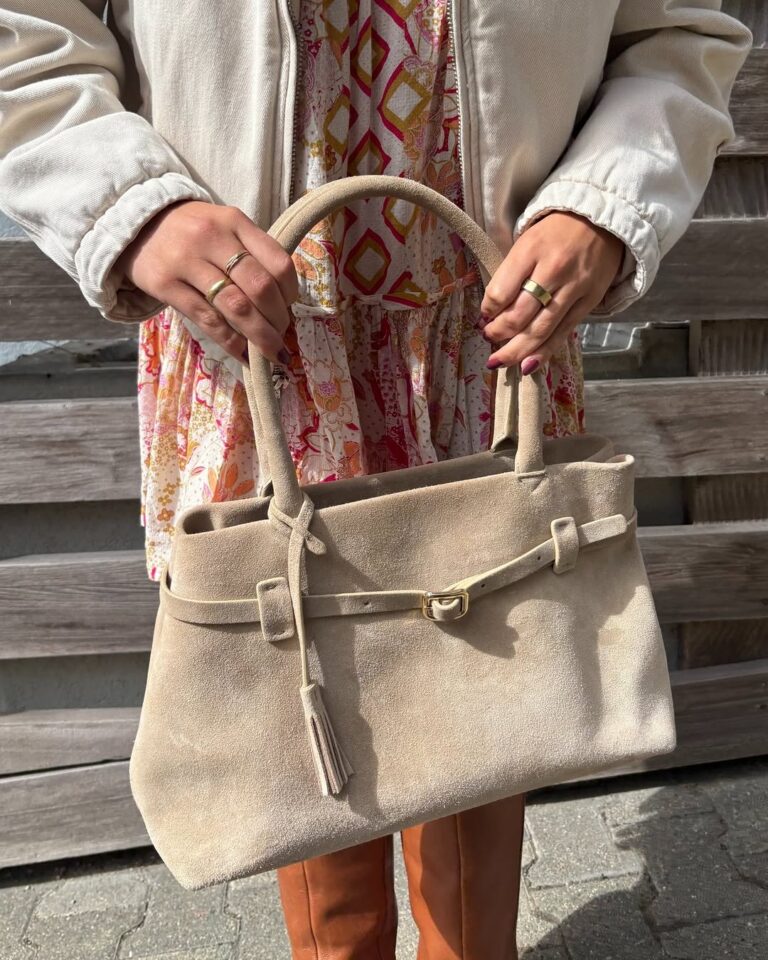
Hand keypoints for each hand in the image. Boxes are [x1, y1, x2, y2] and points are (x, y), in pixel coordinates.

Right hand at [113, 200, 298, 364]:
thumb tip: (283, 306)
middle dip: (278, 320)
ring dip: (259, 336)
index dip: (290, 293)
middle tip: (281, 336)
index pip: (278, 262)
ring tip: (270, 352)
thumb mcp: (225, 228)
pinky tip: (244, 354)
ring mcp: (187, 261)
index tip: (289, 308)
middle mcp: (213, 237)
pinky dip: (231, 342)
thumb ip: (252, 256)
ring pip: (236, 307)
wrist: (136, 223)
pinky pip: (207, 320)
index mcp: (235, 221)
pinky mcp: (166, 285)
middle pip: (260, 287)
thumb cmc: (192, 231)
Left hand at [479, 211, 626, 373]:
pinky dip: (544, 352)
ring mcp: (574, 288)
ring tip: (498, 360)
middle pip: (519, 315)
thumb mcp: (528, 241)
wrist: (602, 220)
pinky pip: (563, 333)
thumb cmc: (556, 231)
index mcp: (531, 250)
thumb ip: (511, 273)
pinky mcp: (589, 302)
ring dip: (516, 350)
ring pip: (541, 330)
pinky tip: (527, 365)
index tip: (484, 315)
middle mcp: (553, 270)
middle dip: (498, 332)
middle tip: (488, 337)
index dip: (488, 310)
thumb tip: (493, 310)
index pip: (501, 291)